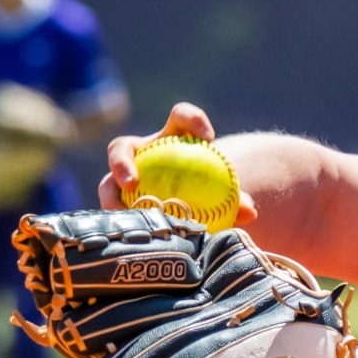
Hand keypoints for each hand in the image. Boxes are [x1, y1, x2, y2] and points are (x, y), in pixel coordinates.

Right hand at [98, 102, 258, 223]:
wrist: (198, 209)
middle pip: (121, 148)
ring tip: (125, 217)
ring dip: (112, 199)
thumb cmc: (213, 195)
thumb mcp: (224, 196)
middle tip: (132, 183)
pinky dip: (125, 223)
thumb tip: (249, 210)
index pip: (180, 117)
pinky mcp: (116, 204)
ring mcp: (124, 179)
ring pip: (109, 184)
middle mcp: (142, 153)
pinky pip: (115, 213)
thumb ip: (236, 200)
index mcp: (172, 137)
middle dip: (121, 162)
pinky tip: (135, 240)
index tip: (208, 138)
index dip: (192, 119)